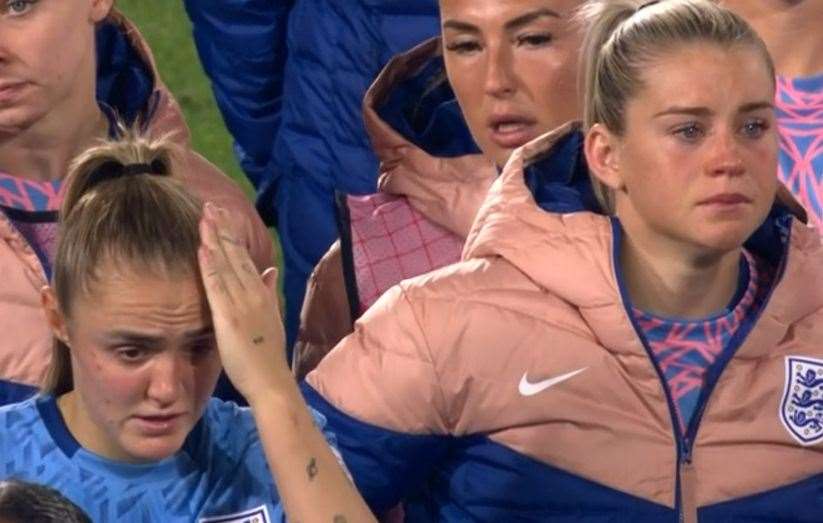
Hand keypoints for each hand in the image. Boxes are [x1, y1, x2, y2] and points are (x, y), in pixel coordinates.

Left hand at [198, 203, 289, 402]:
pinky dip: (210, 265)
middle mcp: (253, 293)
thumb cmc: (266, 355)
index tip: (222, 215)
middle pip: (236, 254)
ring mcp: (242, 303)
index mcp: (261, 293)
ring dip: (215, 238)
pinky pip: (217, 285)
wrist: (271, 381)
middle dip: (222, 228)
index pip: (244, 257)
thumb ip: (268, 291)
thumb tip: (269, 269)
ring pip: (227, 264)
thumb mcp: (271, 318)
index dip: (233, 235)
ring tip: (205, 216)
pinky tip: (203, 247)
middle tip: (210, 205)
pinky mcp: (228, 317)